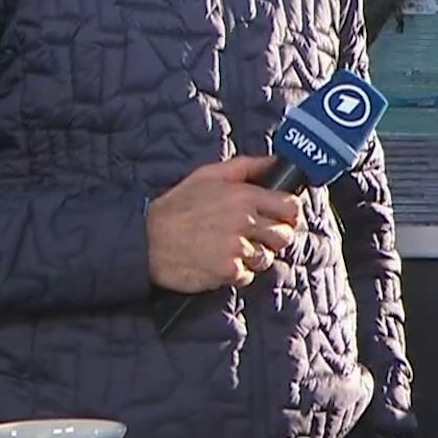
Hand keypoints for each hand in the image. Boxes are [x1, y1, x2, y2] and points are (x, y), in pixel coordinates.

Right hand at [146, 155, 303, 293]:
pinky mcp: (227, 271)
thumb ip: (246, 166)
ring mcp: (237, 248)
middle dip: (275, 237)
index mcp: (244, 196)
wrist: (146, 241)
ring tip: (233, 249)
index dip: (290, 213)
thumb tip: (274, 162)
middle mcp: (245, 222)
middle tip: (258, 236)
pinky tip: (219, 261)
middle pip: (284, 235)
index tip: (282, 217)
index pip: (290, 207)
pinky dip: (237, 272)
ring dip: (255, 256)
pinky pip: (247, 275)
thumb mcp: (208, 175)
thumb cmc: (177, 206)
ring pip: (267, 257)